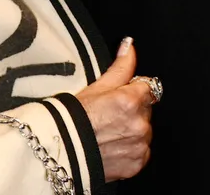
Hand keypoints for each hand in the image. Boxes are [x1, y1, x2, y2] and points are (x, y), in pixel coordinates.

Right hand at [75, 36, 153, 180]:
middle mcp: (140, 124)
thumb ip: (120, 66)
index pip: (147, 87)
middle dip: (134, 110)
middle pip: (146, 110)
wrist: (62, 151)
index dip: (133, 90)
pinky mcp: (137, 163)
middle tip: (109, 116)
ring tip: (108, 133)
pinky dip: (130, 149)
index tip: (119, 97)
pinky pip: (141, 152)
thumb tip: (129, 45)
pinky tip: (112, 147)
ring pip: (144, 131)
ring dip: (133, 130)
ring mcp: (140, 146)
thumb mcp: (96, 86)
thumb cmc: (74, 117)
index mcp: (131, 100)